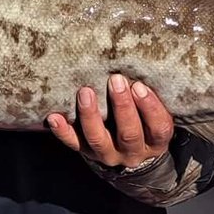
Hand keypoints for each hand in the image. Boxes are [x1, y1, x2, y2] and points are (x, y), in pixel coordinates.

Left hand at [47, 74, 174, 169]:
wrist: (132, 149)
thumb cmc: (146, 118)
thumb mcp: (157, 110)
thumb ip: (151, 92)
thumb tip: (142, 59)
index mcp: (155, 140)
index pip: (158, 127)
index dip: (150, 108)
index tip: (139, 86)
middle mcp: (133, 151)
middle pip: (128, 134)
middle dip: (122, 106)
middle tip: (115, 80)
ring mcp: (109, 154)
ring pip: (99, 140)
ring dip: (91, 116)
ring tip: (86, 92)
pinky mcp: (88, 152)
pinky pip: (74, 144)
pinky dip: (63, 132)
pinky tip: (55, 117)